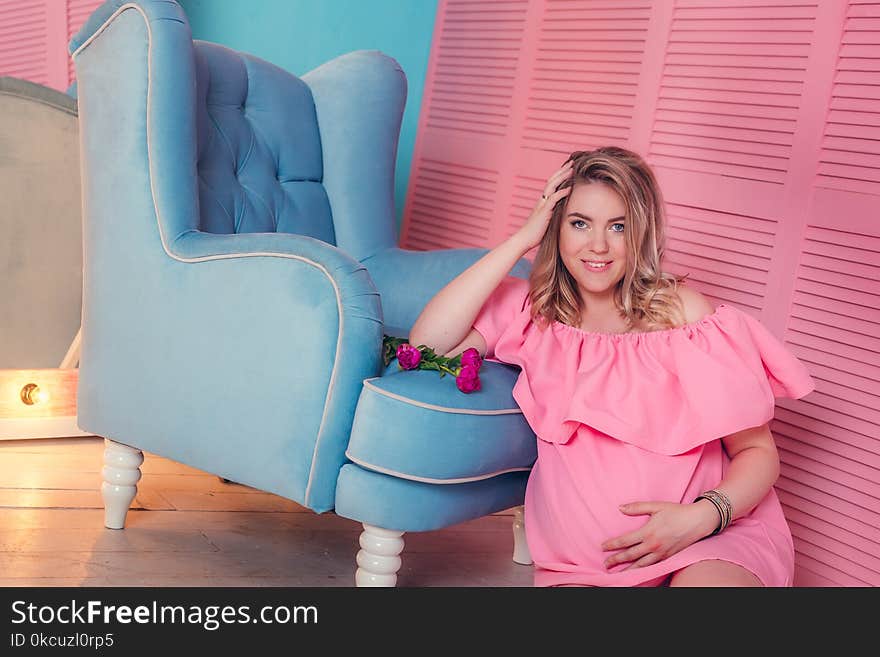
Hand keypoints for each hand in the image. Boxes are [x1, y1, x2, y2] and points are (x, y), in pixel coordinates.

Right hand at [513, 160, 573, 250]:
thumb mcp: (546, 220)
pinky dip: (561, 192)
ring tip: (571, 170)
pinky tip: (569, 188)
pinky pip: (553, 199)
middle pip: (552, 181)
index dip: (559, 175)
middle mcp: (542, 201)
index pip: (551, 184)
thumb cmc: (535, 233)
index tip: (568, 168)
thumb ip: (553, 214)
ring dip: (562, 177)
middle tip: (571, 163)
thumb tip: (562, 213)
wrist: (524, 240)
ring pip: (552, 186)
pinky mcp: (544, 212)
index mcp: (542, 202)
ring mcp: (542, 205)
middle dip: (562, 171)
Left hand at [600, 501, 718, 569]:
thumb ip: (637, 507)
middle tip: (606, 564)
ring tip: (618, 574)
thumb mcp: (656, 506)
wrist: (698, 521)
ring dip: (628, 570)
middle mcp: (653, 545)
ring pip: (641, 565)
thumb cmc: (676, 512)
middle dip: (616, 560)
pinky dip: (643, 571)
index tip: (603, 547)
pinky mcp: (668, 558)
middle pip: (630, 556)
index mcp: (648, 532)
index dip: (613, 545)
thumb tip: (620, 508)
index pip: (625, 541)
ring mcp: (661, 554)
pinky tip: (638, 573)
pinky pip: (652, 566)